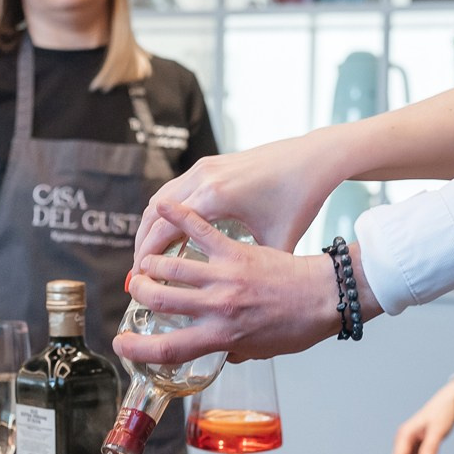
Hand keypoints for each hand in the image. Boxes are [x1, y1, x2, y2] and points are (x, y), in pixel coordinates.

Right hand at [114, 202, 371, 364]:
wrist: (330, 293)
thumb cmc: (301, 322)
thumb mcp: (265, 347)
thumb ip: (235, 349)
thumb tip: (222, 354)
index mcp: (223, 334)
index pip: (168, 346)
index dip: (137, 347)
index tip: (122, 343)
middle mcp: (218, 304)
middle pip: (158, 298)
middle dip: (138, 292)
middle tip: (134, 288)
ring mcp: (225, 272)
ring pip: (169, 262)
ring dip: (149, 260)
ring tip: (144, 260)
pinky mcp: (235, 246)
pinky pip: (198, 227)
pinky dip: (177, 215)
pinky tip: (161, 208)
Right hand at [134, 137, 347, 258]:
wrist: (313, 158)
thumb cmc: (300, 196)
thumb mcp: (277, 240)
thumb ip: (254, 269)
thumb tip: (245, 295)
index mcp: (215, 197)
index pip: (164, 230)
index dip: (147, 257)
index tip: (139, 279)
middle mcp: (204, 178)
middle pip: (154, 214)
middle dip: (143, 244)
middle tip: (139, 273)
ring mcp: (206, 167)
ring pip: (161, 198)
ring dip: (152, 226)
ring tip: (149, 255)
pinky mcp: (211, 164)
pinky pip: (176, 189)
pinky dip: (167, 212)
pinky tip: (172, 231)